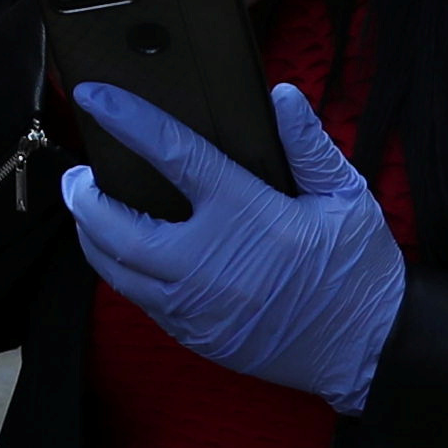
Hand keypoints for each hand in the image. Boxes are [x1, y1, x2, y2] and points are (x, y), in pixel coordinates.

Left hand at [64, 85, 405, 414]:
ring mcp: (196, 307)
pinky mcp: (195, 336)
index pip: (174, 156)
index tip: (96, 98)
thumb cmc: (358, 269)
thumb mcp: (345, 196)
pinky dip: (121, 272)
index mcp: (247, 217)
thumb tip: (280, 96)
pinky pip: (139, 301)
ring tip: (90, 210)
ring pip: (116, 271)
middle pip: (116, 227)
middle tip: (78, 174)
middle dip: (85, 197)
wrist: (369, 351)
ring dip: (93, 237)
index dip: (128, 121)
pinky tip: (124, 252)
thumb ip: (308, 145)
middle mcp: (209, 264)